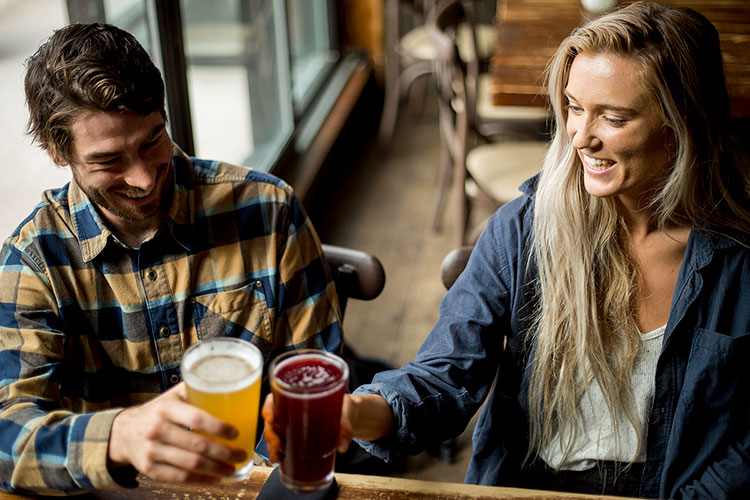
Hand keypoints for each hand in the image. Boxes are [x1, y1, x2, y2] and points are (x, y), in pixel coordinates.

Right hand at [108, 382, 246, 482]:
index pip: (196, 418)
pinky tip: (215, 479)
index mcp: (166, 408)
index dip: (219, 427)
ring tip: (233, 468)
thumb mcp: (171, 396)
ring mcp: (151, 451)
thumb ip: (195, 390)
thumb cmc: (157, 412)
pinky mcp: (149, 469)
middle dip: (224, 453)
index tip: (236, 433)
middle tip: (241, 454)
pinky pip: (179, 478)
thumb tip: (228, 386)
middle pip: (197, 445)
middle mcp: (156, 429)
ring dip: (216, 469)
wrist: (123, 433)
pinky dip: (200, 480)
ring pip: (190, 464)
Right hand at [261, 393, 390, 462]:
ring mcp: (291, 423)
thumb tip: (342, 446)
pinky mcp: (295, 436)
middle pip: (272, 418)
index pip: (276, 397)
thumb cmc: (342, 406)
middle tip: (278, 444)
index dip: (268, 407)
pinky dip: (276, 452)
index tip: (270, 417)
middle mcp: (291, 409)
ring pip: (273, 432)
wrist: (348, 415)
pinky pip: (280, 443)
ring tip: (277, 456)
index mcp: (299, 395)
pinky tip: (278, 459)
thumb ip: (345, 427)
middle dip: (270, 433)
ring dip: (271, 445)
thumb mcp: (344, 412)